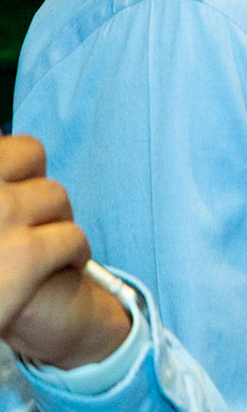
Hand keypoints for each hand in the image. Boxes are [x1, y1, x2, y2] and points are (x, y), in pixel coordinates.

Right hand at [0, 136, 131, 368]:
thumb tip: (7, 140)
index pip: (15, 147)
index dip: (18, 168)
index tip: (14, 191)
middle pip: (33, 158)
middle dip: (35, 185)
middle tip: (26, 219)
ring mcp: (1, 217)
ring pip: (56, 197)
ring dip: (55, 221)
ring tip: (35, 250)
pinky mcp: (26, 253)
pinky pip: (72, 237)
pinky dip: (73, 255)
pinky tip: (55, 271)